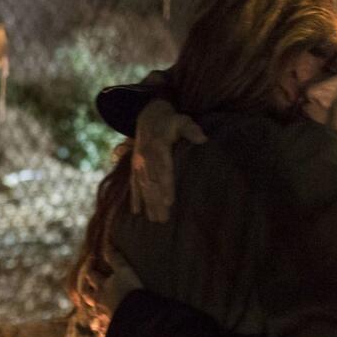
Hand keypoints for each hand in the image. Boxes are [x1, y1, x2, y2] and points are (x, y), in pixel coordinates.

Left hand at [79, 250, 143, 336]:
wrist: (135, 319)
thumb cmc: (130, 292)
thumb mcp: (125, 271)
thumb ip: (116, 257)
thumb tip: (107, 243)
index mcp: (102, 288)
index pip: (92, 275)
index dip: (91, 267)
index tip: (93, 260)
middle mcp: (100, 305)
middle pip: (90, 298)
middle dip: (88, 295)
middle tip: (88, 294)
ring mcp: (104, 321)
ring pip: (95, 320)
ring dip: (95, 320)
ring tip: (95, 322)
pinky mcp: (110, 335)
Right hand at [131, 99, 206, 222]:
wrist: (148, 116)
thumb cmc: (169, 121)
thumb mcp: (181, 121)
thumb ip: (191, 129)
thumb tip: (203, 139)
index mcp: (158, 147)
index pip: (163, 169)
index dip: (166, 186)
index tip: (169, 202)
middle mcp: (146, 157)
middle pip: (152, 182)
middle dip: (156, 201)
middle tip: (163, 219)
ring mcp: (139, 163)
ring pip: (143, 186)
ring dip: (148, 203)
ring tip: (154, 220)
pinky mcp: (135, 166)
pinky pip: (133, 183)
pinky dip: (134, 197)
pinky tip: (136, 212)